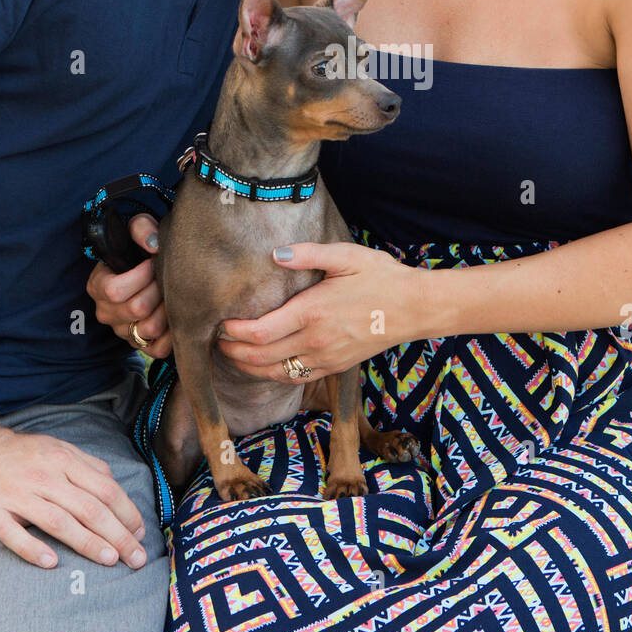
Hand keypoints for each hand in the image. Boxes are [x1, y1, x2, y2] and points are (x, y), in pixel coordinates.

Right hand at [0, 423, 149, 569]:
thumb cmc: (17, 455)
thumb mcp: (56, 449)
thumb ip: (86, 467)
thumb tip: (116, 487)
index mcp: (63, 461)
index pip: (105, 489)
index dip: (127, 513)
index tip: (141, 534)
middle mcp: (44, 477)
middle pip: (89, 508)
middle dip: (118, 535)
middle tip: (137, 558)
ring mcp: (16, 496)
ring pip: (59, 521)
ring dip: (87, 542)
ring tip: (109, 560)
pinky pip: (14, 534)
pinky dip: (34, 549)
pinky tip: (52, 563)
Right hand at [85, 213, 170, 358]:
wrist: (149, 267)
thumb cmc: (142, 249)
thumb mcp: (138, 230)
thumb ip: (142, 228)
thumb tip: (154, 244)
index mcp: (98, 286)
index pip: (114, 291)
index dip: (139, 276)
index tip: (151, 262)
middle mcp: (106, 312)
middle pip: (137, 309)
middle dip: (158, 289)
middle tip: (166, 277)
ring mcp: (124, 331)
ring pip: (149, 329)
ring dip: (167, 309)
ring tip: (172, 293)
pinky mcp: (142, 345)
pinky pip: (159, 349)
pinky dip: (173, 333)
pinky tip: (176, 314)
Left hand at [217, 242, 426, 380]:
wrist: (415, 307)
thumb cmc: (381, 277)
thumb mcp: (346, 256)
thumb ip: (308, 254)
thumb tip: (275, 254)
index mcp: (313, 312)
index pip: (260, 332)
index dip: (234, 332)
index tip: (221, 324)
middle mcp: (316, 340)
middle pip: (261, 357)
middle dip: (233, 351)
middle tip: (217, 341)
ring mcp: (326, 357)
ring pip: (276, 372)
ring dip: (249, 367)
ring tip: (233, 355)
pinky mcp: (336, 366)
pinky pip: (296, 378)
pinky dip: (274, 375)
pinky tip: (264, 367)